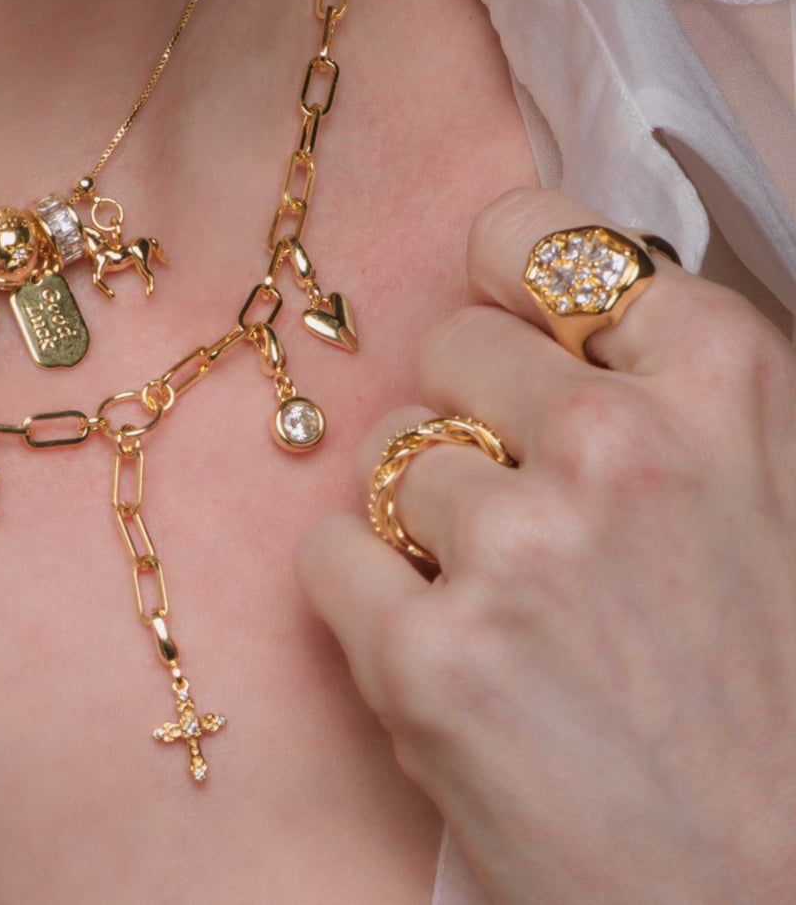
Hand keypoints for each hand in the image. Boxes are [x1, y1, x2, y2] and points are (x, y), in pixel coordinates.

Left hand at [297, 189, 795, 901]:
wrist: (771, 890)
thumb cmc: (770, 699)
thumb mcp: (771, 503)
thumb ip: (669, 397)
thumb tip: (548, 315)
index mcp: (724, 385)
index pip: (542, 240)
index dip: (505, 283)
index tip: (503, 328)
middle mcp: (616, 446)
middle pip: (446, 348)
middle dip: (464, 415)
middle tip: (520, 511)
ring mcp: (513, 549)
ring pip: (385, 460)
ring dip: (421, 524)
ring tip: (507, 614)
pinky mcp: (425, 656)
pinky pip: (329, 556)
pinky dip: (365, 597)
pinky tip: (444, 655)